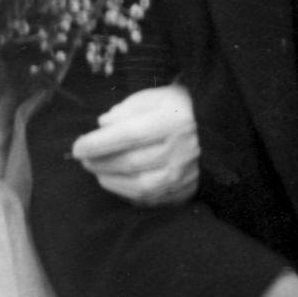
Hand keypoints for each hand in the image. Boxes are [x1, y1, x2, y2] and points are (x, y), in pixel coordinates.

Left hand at [72, 83, 199, 205]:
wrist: (219, 127)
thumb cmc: (181, 107)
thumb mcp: (156, 96)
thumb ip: (128, 108)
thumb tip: (102, 124)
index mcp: (173, 120)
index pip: (128, 135)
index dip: (98, 143)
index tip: (77, 147)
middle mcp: (181, 150)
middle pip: (130, 163)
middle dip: (100, 163)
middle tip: (84, 160)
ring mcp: (185, 174)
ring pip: (140, 186)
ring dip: (111, 182)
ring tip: (98, 173)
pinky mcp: (187, 190)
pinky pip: (153, 200)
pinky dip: (130, 194)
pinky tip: (118, 184)